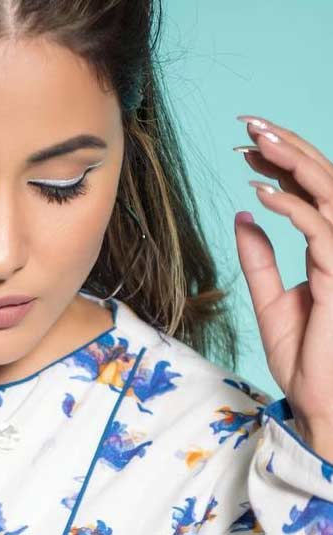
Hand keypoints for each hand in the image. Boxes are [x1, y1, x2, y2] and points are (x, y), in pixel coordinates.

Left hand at [233, 115, 332, 462]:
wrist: (323, 405)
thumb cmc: (306, 359)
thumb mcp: (271, 302)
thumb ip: (260, 260)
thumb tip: (244, 217)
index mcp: (327, 251)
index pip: (309, 194)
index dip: (280, 165)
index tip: (245, 147)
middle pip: (324, 183)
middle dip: (288, 149)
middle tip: (251, 125)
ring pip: (331, 196)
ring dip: (294, 164)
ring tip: (257, 141)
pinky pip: (322, 232)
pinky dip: (293, 208)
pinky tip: (262, 193)